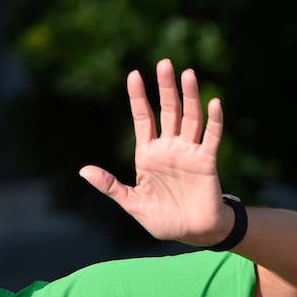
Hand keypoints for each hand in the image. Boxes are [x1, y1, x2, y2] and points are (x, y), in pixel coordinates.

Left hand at [79, 58, 229, 245]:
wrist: (190, 233)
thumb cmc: (161, 218)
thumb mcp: (131, 202)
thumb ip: (110, 185)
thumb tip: (83, 170)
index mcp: (147, 155)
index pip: (143, 119)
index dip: (138, 97)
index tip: (133, 74)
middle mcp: (169, 148)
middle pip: (168, 111)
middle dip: (165, 88)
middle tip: (164, 63)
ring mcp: (188, 152)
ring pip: (190, 118)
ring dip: (189, 96)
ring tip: (187, 74)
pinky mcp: (207, 161)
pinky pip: (211, 137)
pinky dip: (214, 121)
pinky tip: (214, 102)